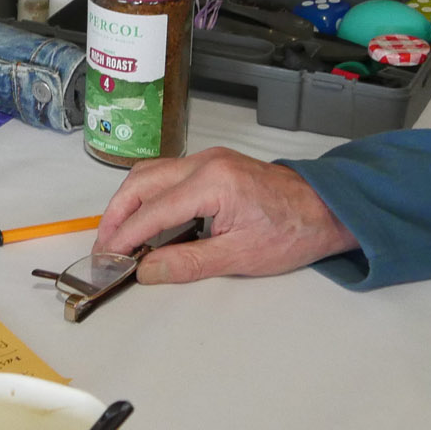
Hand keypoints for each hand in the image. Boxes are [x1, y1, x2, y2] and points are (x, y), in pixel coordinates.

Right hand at [96, 147, 357, 282]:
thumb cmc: (291, 233)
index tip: (107, 258)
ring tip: (118, 235)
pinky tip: (145, 219)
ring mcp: (209, 158)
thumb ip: (187, 263)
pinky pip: (168, 173)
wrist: (327, 210)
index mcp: (212, 182)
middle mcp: (205, 161)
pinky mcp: (214, 163)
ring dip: (129, 202)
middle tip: (104, 247)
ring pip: (151, 173)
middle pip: (142, 182)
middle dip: (117, 214)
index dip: (125, 236)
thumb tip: (146, 271)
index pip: (153, 210)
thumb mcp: (238, 256)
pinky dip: (148, 195)